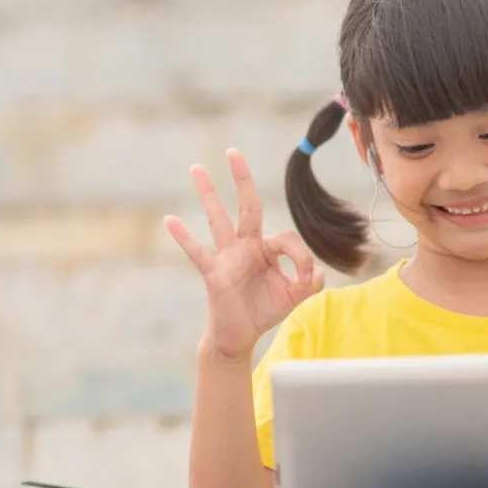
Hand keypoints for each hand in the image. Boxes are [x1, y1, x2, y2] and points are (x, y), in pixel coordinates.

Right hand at [164, 148, 324, 360]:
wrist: (240, 336)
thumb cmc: (264, 311)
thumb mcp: (294, 297)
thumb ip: (309, 284)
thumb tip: (317, 272)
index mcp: (266, 249)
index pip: (286, 237)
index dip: (301, 257)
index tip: (305, 279)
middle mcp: (245, 246)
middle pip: (247, 206)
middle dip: (242, 179)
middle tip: (233, 152)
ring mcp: (227, 257)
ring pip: (218, 220)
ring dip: (208, 194)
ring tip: (197, 168)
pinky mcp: (214, 273)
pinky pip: (198, 252)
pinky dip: (184, 237)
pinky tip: (170, 220)